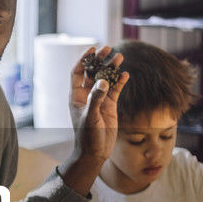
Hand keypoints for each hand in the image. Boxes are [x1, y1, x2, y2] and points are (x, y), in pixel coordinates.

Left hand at [69, 45, 127, 167]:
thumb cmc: (87, 137)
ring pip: (105, 79)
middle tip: (108, 48)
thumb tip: (103, 81)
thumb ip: (96, 98)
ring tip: (120, 57)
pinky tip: (126, 74)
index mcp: (75, 96)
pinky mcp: (109, 106)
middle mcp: (86, 95)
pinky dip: (120, 82)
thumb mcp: (90, 117)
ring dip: (111, 68)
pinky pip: (115, 90)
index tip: (92, 49)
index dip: (83, 60)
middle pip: (91, 72)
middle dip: (99, 60)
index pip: (76, 72)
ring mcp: (98, 100)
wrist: (94, 153)